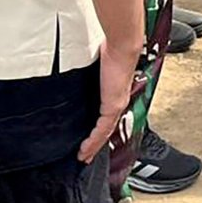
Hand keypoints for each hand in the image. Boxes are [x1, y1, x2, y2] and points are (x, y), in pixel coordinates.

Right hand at [79, 41, 141, 162]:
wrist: (122, 46)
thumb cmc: (111, 49)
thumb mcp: (97, 64)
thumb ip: (90, 70)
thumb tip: (79, 66)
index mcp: (115, 92)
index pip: (106, 115)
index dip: (98, 128)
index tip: (89, 137)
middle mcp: (117, 101)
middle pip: (106, 129)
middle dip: (96, 144)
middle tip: (85, 155)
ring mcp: (116, 106)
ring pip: (104, 133)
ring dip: (93, 147)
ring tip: (83, 157)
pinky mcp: (113, 107)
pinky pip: (102, 130)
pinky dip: (93, 142)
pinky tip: (84, 150)